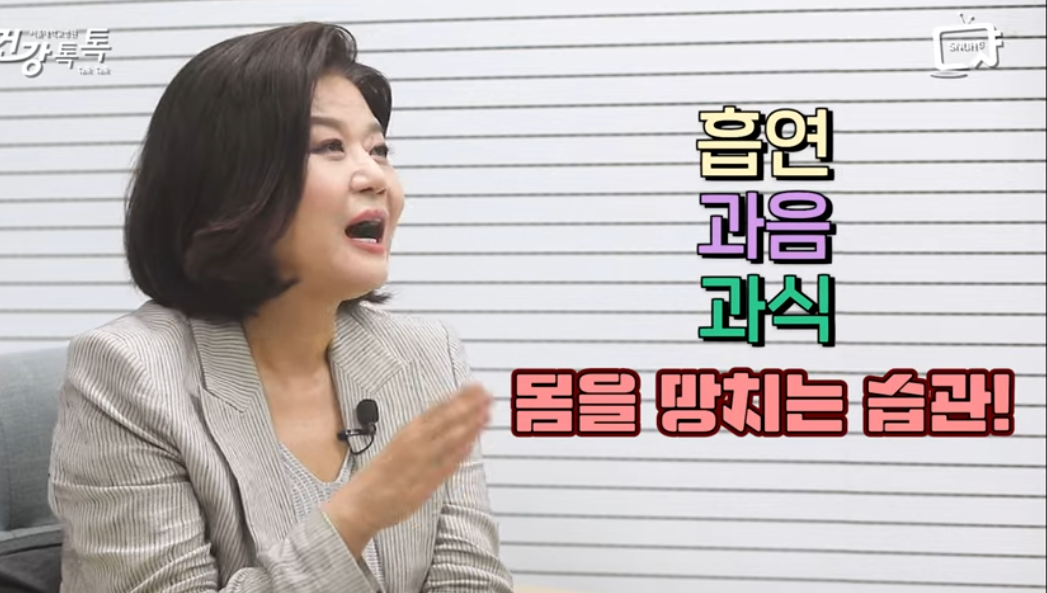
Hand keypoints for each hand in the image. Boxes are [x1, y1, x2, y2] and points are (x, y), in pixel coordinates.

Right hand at [323, 382, 492, 553]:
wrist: (359, 503)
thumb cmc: (381, 474)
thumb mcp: (401, 444)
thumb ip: (426, 434)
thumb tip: (450, 421)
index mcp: (408, 432)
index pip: (438, 409)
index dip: (459, 397)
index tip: (476, 387)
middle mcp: (414, 444)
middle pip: (446, 421)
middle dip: (469, 406)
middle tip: (488, 395)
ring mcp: (419, 464)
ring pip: (448, 441)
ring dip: (469, 426)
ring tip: (486, 414)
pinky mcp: (422, 486)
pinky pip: (443, 467)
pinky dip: (457, 456)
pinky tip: (471, 445)